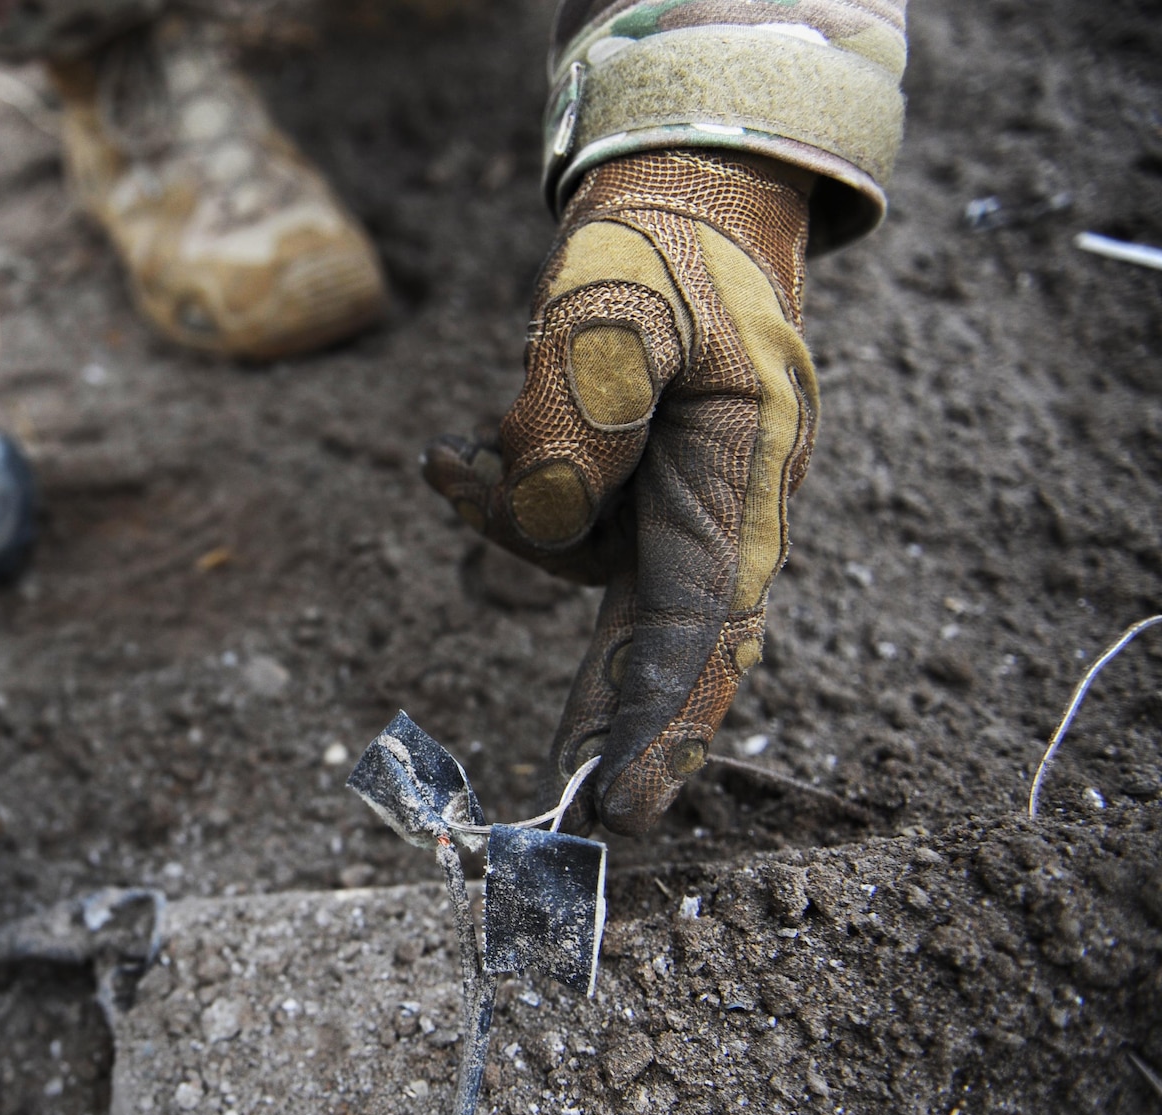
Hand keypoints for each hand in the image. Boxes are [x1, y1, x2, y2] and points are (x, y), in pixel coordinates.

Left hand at [424, 151, 817, 834]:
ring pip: (568, 575)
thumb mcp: (621, 294)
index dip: (662, 722)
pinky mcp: (613, 504)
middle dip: (602, 727)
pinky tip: (450, 457)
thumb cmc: (665, 252)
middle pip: (656, 650)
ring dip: (502, 531)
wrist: (681, 214)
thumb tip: (547, 510)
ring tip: (452, 459)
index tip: (623, 808)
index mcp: (740, 476)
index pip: (701, 625)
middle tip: (557, 824)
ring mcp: (661, 516)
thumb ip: (588, 393)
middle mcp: (709, 515)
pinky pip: (540, 532)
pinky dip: (492, 502)